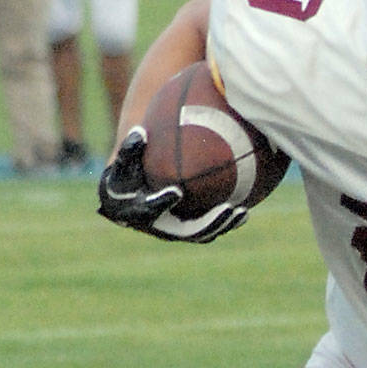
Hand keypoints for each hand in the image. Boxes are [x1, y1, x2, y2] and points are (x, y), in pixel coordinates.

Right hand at [97, 127, 248, 242]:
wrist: (127, 198)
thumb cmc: (125, 175)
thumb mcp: (122, 164)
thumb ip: (129, 150)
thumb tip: (140, 132)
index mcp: (138, 213)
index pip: (151, 210)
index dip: (162, 203)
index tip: (177, 191)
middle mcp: (159, 228)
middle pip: (186, 231)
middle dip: (208, 222)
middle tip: (227, 208)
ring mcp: (176, 232)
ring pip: (202, 234)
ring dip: (223, 224)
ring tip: (241, 212)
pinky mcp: (188, 231)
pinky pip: (210, 230)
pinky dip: (227, 223)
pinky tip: (244, 212)